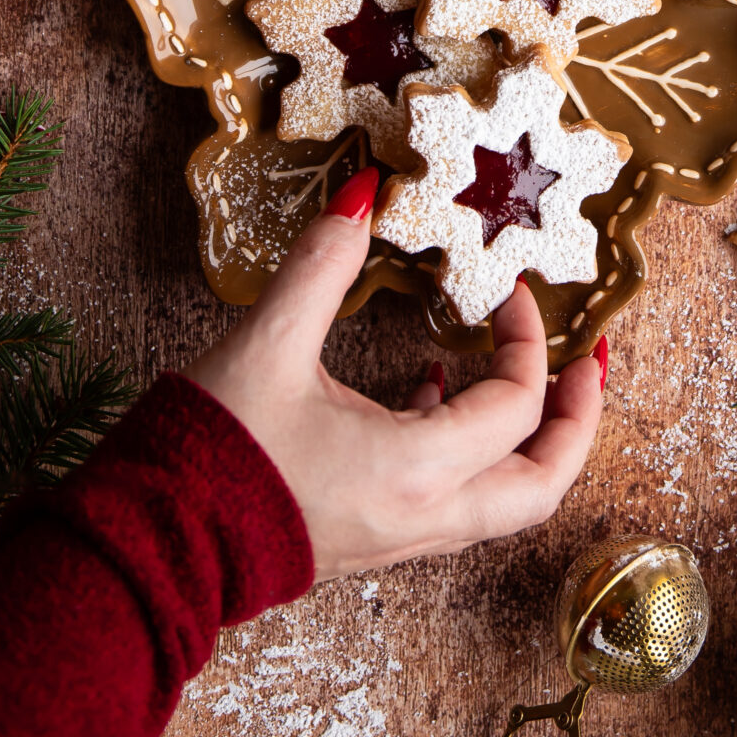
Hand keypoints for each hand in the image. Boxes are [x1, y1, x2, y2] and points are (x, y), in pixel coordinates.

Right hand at [184, 172, 606, 581]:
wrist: (152, 544)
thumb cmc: (212, 451)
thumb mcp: (270, 342)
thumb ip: (324, 262)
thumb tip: (366, 192)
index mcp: (416, 469)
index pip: (518, 405)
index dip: (527, 335)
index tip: (507, 285)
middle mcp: (424, 516)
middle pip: (544, 484)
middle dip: (577, 421)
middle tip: (584, 362)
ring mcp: (401, 539)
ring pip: (506, 505)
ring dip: (530, 442)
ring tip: (522, 374)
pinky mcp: (374, 541)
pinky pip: (456, 506)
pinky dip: (473, 455)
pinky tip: (431, 394)